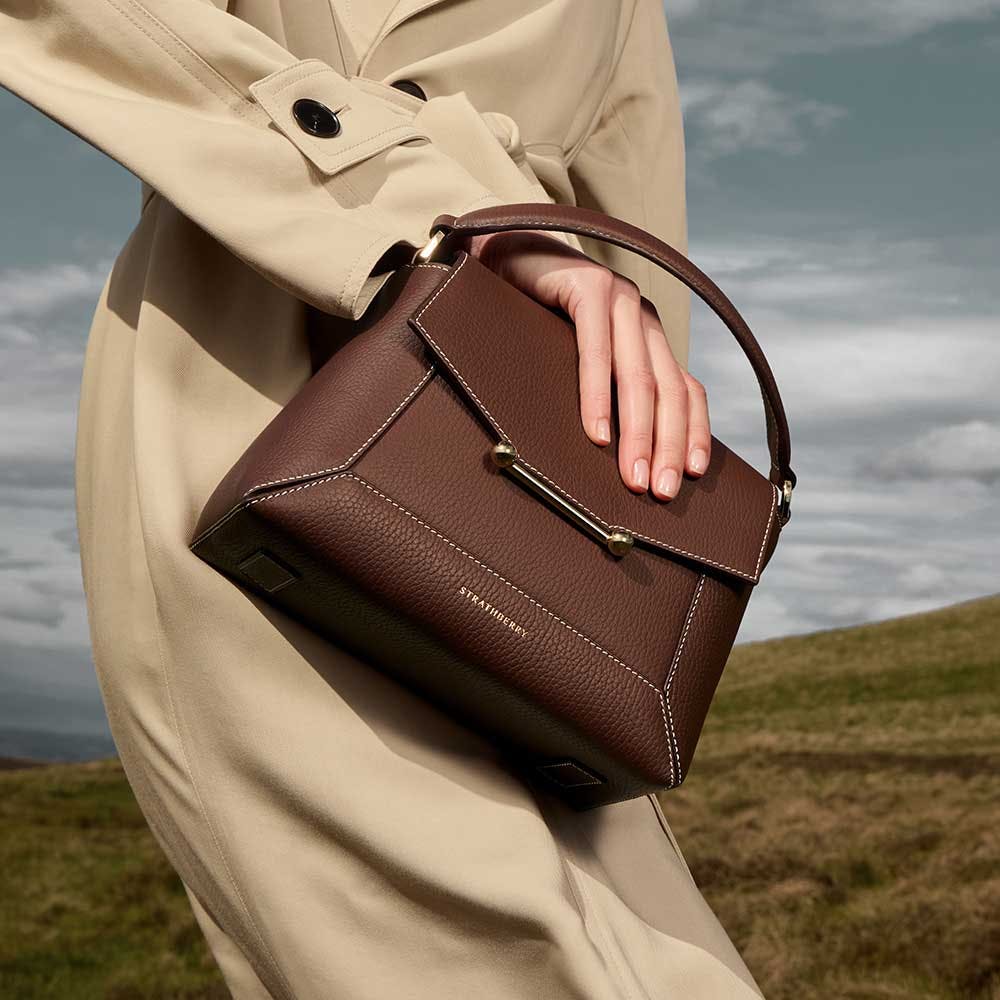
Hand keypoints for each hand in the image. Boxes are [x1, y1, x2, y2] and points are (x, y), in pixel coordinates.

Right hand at [468, 230, 710, 498]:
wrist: (501, 255)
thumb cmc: (536, 319)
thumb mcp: (582, 359)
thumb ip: (608, 389)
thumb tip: (624, 451)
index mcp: (649, 337)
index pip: (686, 390)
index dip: (693, 433)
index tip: (689, 476)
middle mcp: (642, 317)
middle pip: (669, 391)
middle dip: (667, 446)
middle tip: (659, 491)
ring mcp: (619, 300)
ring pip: (638, 377)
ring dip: (637, 432)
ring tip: (631, 475)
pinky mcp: (588, 290)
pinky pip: (597, 352)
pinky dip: (596, 397)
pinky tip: (595, 433)